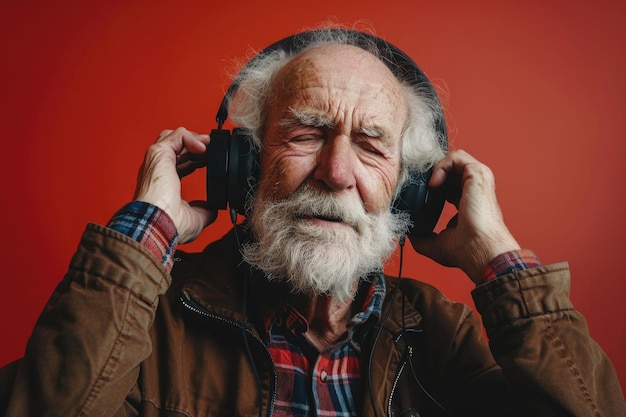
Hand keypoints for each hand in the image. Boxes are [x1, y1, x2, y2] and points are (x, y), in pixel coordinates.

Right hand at [133, 127, 216, 242]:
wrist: (159, 224)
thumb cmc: (171, 225)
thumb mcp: (196, 218)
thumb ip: (205, 209)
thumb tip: (213, 208)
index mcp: (164, 184)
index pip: (180, 164)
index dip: (197, 160)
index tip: (210, 161)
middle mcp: (158, 170)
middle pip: (177, 148)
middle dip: (197, 147)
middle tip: (212, 151)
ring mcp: (157, 161)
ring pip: (174, 137)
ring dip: (194, 139)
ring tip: (208, 146)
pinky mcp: (158, 153)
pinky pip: (176, 135)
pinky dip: (191, 137)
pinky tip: (203, 148)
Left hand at [409, 150, 519, 283]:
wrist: (480, 249)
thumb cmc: (467, 250)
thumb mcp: (436, 244)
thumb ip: (422, 236)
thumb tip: (409, 232)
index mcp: (467, 203)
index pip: (448, 186)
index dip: (431, 187)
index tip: (418, 195)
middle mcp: (474, 189)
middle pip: (450, 170)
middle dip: (430, 175)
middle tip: (418, 187)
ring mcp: (478, 180)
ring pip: (454, 160)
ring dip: (435, 168)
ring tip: (427, 186)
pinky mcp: (478, 173)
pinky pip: (457, 157)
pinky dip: (441, 166)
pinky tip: (433, 183)